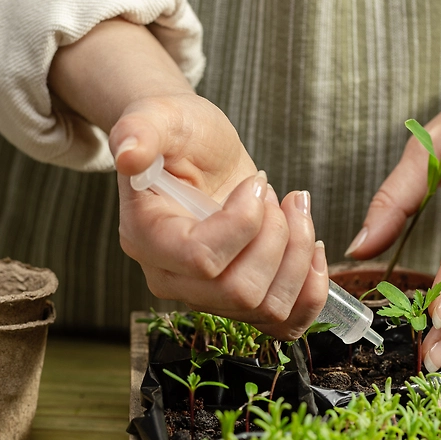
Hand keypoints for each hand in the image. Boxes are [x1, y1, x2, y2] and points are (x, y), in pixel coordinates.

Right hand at [48, 18, 328, 339]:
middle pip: (239, 292)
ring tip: (295, 210)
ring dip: (299, 255)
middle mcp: (170, 279)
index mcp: (146, 238)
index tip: (257, 182)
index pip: (202, 259)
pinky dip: (310, 290)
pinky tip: (313, 248)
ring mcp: (207, 297)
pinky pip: (284, 324)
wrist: (198, 154)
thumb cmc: (180, 135)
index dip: (244, 222)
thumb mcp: (161, 116)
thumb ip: (139, 129)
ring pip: (267, 307)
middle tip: (278, 196)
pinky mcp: (240, 302)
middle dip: (277, 239)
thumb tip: (127, 153)